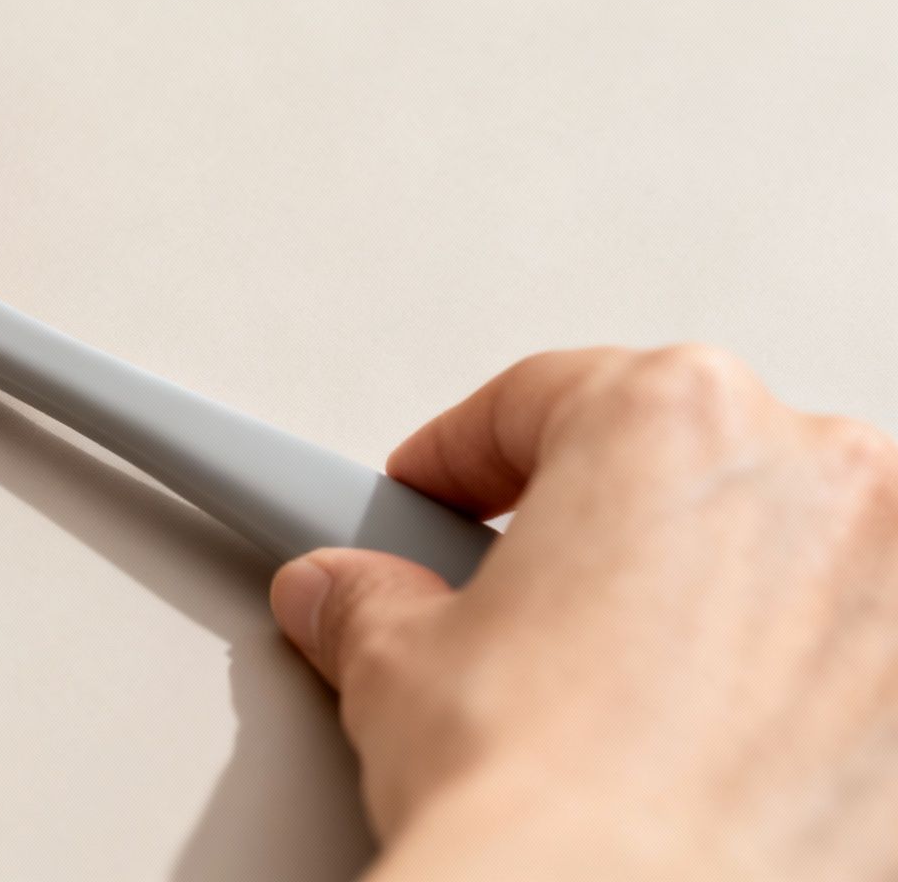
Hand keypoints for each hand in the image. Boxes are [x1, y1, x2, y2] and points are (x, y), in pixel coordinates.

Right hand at [269, 346, 897, 877]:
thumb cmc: (552, 800)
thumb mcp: (402, 669)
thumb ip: (377, 603)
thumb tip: (351, 599)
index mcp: (671, 416)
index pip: (544, 397)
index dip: (463, 454)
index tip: (434, 496)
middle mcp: (820, 475)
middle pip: (680, 460)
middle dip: (597, 521)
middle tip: (520, 595)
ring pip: (787, 554)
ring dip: (710, 596)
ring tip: (622, 686)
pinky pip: (860, 661)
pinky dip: (797, 688)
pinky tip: (716, 747)